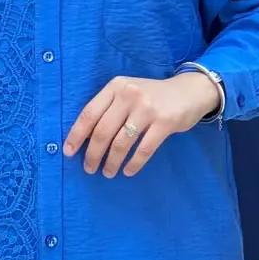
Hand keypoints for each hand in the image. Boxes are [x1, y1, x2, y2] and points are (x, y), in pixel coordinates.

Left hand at [64, 72, 220, 178]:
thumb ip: (109, 109)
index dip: (77, 135)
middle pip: (102, 131)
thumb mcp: (128, 93)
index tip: (70, 153)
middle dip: (93, 154)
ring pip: (121, 143)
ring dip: (111, 162)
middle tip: (89, 168)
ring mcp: (148, 108)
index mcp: (115, 87)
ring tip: (108, 172)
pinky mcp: (165, 122)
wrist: (189, 91)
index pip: (89, 113)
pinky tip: (128, 171)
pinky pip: (144, 149)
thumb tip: (86, 139)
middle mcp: (129, 95)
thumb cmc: (152, 96)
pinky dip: (133, 164)